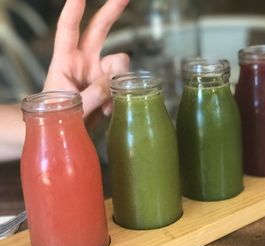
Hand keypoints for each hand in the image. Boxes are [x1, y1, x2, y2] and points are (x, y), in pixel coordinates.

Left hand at [43, 0, 129, 116]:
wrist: (63, 131)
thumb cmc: (57, 116)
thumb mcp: (71, 107)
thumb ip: (92, 94)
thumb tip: (114, 83)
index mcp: (65, 61)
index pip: (67, 31)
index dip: (73, 11)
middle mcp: (84, 61)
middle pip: (98, 30)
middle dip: (111, 12)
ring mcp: (98, 73)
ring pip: (119, 63)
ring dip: (119, 81)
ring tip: (107, 105)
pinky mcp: (109, 86)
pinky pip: (124, 83)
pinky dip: (121, 96)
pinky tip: (109, 109)